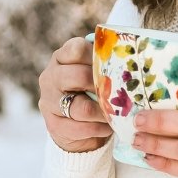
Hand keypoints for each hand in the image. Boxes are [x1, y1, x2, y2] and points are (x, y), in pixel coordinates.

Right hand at [38, 36, 113, 152]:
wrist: (73, 122)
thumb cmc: (88, 89)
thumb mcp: (92, 70)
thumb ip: (103, 62)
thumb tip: (128, 58)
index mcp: (60, 58)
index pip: (77, 49)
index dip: (97, 57)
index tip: (112, 66)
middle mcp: (50, 77)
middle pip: (80, 76)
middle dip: (103, 86)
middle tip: (118, 92)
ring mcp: (49, 101)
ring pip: (83, 108)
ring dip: (104, 112)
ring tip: (117, 113)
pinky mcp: (54, 125)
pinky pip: (82, 128)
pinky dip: (100, 128)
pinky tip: (109, 126)